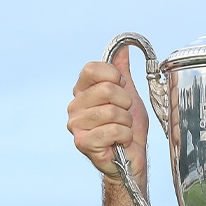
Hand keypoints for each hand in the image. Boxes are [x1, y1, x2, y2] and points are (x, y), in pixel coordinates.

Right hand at [66, 47, 149, 180]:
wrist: (131, 158)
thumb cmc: (127, 128)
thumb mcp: (129, 94)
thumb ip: (121, 71)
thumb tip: (123, 47)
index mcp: (82, 91)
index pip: (93, 69)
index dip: (115, 78)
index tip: (122, 91)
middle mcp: (74, 105)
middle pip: (107, 89)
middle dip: (126, 104)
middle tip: (124, 115)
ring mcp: (76, 124)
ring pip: (113, 111)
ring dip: (126, 122)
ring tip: (122, 130)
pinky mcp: (82, 142)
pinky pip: (114, 130)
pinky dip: (125, 136)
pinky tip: (119, 142)